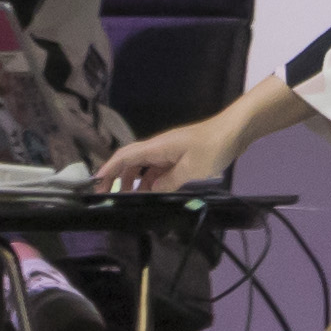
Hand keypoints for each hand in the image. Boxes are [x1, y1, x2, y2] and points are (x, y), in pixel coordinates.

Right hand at [97, 117, 231, 193]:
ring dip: (136, 182)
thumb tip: (150, 190)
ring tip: (131, 199)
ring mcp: (170, 152)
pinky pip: (159, 169)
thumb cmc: (212, 147)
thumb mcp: (190, 169)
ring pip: (145, 167)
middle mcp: (159, 148)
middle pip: (131, 162)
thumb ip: (168, 182)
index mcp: (157, 147)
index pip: (125, 156)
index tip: (96, 183)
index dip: (108, 169)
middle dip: (118, 177)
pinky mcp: (180, 156)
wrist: (235, 131)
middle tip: (109, 197)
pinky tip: (154, 193)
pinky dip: (152, 181)